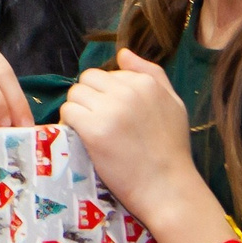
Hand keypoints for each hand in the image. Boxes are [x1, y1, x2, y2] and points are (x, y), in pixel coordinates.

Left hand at [58, 49, 202, 224]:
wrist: (168, 188)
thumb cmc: (171, 150)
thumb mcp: (173, 105)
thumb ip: (151, 74)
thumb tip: (123, 53)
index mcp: (146, 83)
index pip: (108, 73)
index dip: (106, 93)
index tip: (115, 114)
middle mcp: (128, 91)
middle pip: (87, 80)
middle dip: (89, 98)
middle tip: (99, 122)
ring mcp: (110, 110)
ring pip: (74, 94)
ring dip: (78, 110)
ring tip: (92, 130)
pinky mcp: (94, 130)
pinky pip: (68, 112)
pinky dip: (70, 124)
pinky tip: (83, 138)